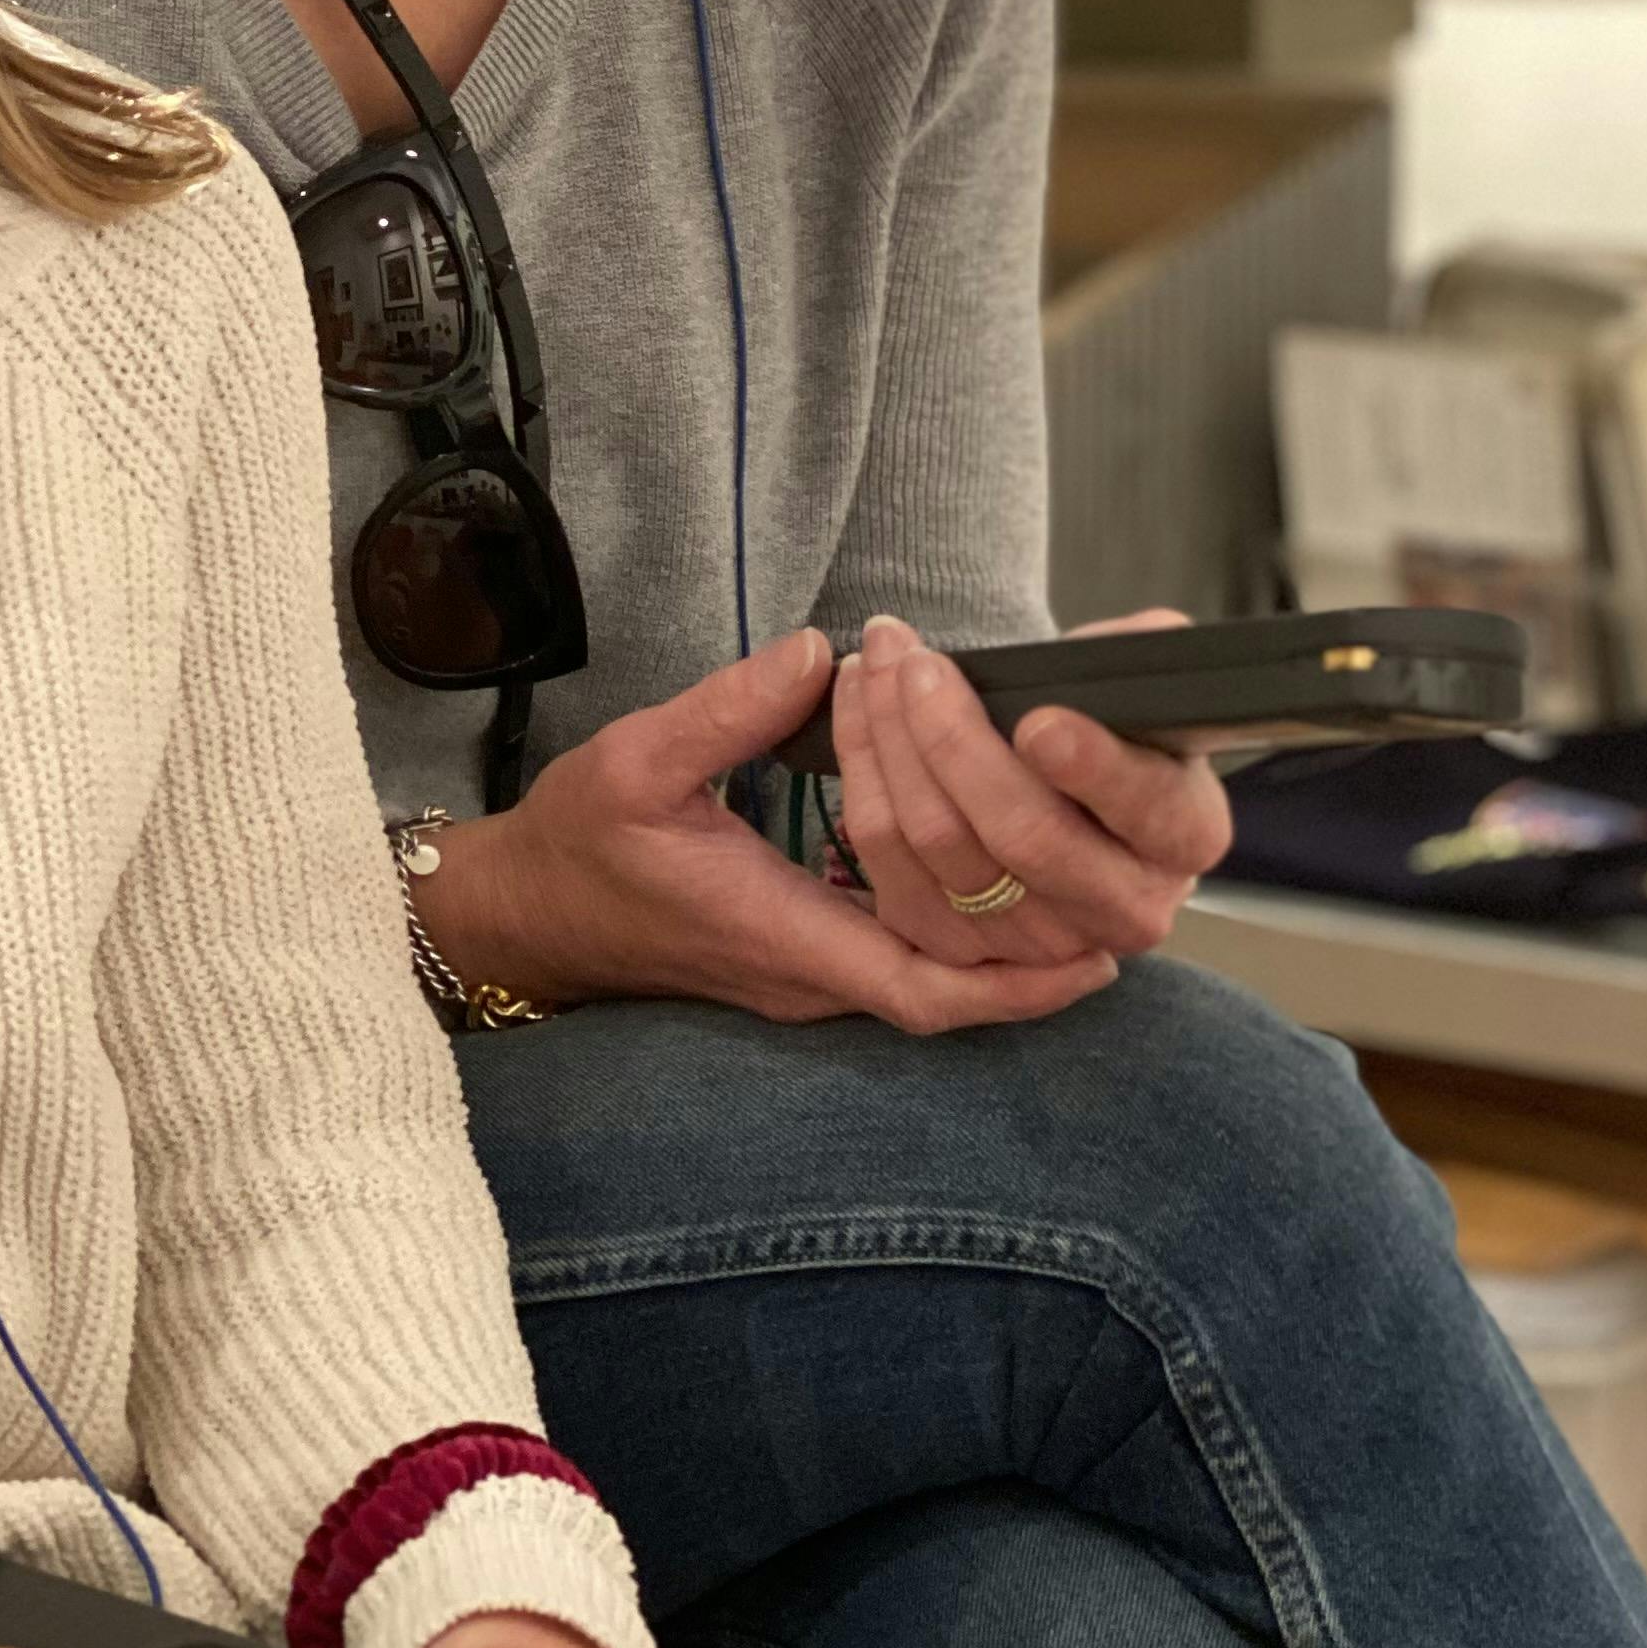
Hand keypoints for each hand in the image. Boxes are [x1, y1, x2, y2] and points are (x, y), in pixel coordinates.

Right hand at [423, 627, 1118, 1034]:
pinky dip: (955, 934)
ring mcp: (802, 978)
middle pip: (950, 993)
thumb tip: (816, 653)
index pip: (923, 987)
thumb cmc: (579, 843)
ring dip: (1001, 947)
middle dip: (1036, 959)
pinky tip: (993, 884)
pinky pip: (898, 963)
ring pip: (929, 982)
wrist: (527, 914)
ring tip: (1078, 889)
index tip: (1097, 958)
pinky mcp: (796, 962)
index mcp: (777, 934)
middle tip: (1119, 906)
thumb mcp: (639, 760)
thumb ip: (730, 708)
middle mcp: (804, 976)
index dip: (1019, 986)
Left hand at [832, 608, 1231, 972]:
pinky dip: (862, 773)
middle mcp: (1126, 907)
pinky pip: (887, 861)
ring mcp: (1042, 942)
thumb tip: (1146, 637)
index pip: (1145, 806)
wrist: (1063, 792)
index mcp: (1186, 835)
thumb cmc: (1103, 728)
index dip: (1092, 768)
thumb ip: (1142, 661)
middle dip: (955, 738)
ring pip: (942, 844)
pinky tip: (855, 710)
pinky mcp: (958, 952)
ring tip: (875, 664)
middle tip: (915, 662)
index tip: (1038, 722)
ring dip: (891, 741)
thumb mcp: (1139, 689)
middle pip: (1026, 834)